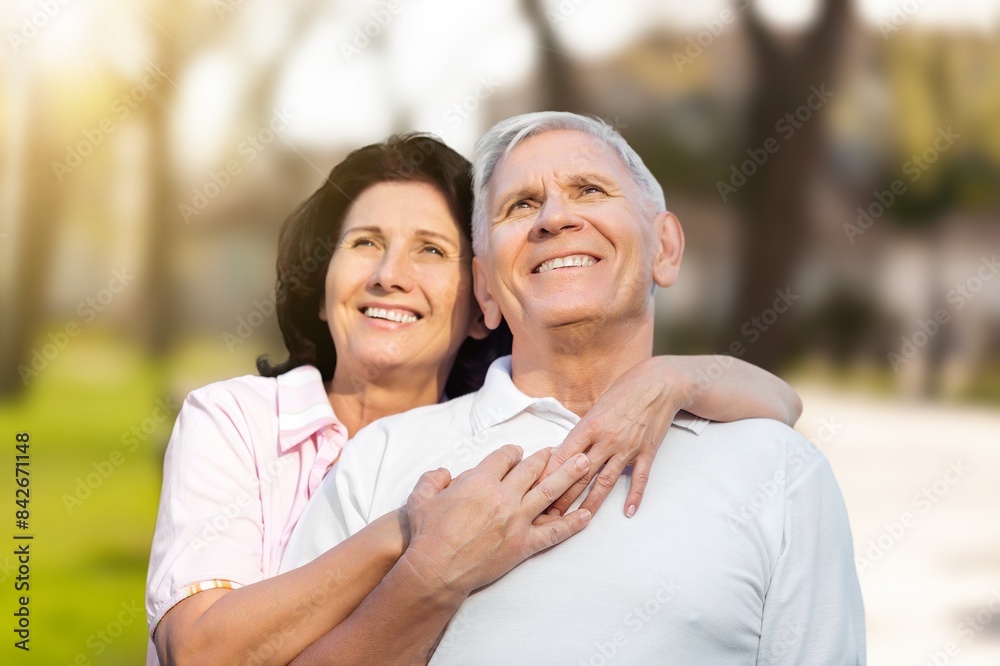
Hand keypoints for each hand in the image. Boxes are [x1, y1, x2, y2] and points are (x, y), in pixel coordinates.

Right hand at [402, 445, 592, 598]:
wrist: (436, 570)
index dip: (512, 452)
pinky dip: (572, 524)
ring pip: (549, 492)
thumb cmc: (426, 534)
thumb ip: (433, 479)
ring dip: (569, 475)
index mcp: (480, 481)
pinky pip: (554, 532)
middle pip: (532, 469)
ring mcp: (517, 521)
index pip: (504, 457)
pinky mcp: (523, 545)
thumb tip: (444, 473)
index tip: (518, 452)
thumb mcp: (421, 498)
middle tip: (561, 449)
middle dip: (546, 457)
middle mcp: (503, 497)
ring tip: (585, 463)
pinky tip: (586, 515)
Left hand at [543, 356, 693, 518]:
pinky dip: (634, 496)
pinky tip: (628, 512)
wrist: (659, 383)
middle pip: (579, 474)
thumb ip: (581, 431)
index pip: (563, 457)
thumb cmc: (624, 391)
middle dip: (562, 496)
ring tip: (577, 519)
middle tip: (548, 514)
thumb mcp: (596, 407)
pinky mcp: (646, 453)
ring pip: (605, 481)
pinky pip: (639, 479)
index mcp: (589, 426)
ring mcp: (627, 448)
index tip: (534, 491)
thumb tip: (564, 451)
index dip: (547, 476)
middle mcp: (607, 439)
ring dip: (589, 502)